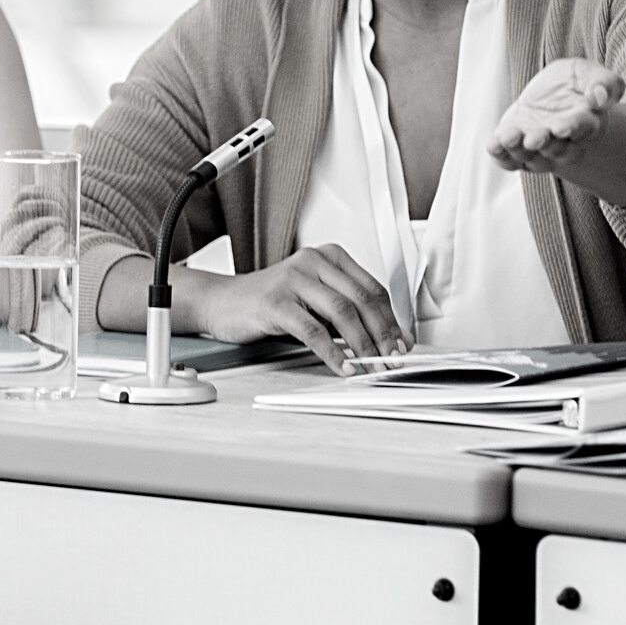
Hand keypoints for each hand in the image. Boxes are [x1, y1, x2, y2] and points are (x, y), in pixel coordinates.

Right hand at [186, 244, 408, 374]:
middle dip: (383, 334)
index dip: (392, 319)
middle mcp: (314, 261)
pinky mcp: (275, 302)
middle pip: (362, 299)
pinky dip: (332, 352)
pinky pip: (312, 330)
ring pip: (342, 312)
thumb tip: (387, 340)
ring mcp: (294, 279)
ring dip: (363, 345)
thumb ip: (347, 313)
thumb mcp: (314, 300)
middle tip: (392, 360)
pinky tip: (342, 367)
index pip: (372, 288)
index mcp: (329, 257)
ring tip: (372, 367)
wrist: (222, 302)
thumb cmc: (272, 302)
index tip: (402, 345)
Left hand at [489, 58, 625, 175]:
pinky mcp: (518, 149)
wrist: (549, 95)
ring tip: (511, 136)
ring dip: (520, 150)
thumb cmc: (572, 83)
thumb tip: (600, 98)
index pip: (584, 129)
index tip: (561, 127)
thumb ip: (603, 82)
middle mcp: (564, 143)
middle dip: (546, 145)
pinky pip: (510, 161)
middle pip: (558, 150)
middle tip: (535, 137)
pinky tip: (493, 146)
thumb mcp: (586, 72)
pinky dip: (501, 157)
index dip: (573, 129)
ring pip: (532, 158)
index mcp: (587, 124)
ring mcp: (539, 149)